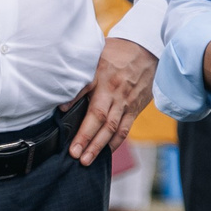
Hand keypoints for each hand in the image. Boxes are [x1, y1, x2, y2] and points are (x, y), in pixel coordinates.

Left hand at [69, 37, 155, 163]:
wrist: (148, 50)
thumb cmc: (117, 53)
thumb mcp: (95, 57)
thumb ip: (81, 80)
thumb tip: (63, 104)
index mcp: (102, 77)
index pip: (88, 99)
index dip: (77, 116)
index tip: (66, 130)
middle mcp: (115, 92)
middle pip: (100, 119)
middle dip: (87, 139)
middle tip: (75, 155)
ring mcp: (126, 102)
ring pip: (113, 127)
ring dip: (100, 146)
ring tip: (87, 160)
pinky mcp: (135, 107)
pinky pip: (126, 128)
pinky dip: (116, 141)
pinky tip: (106, 151)